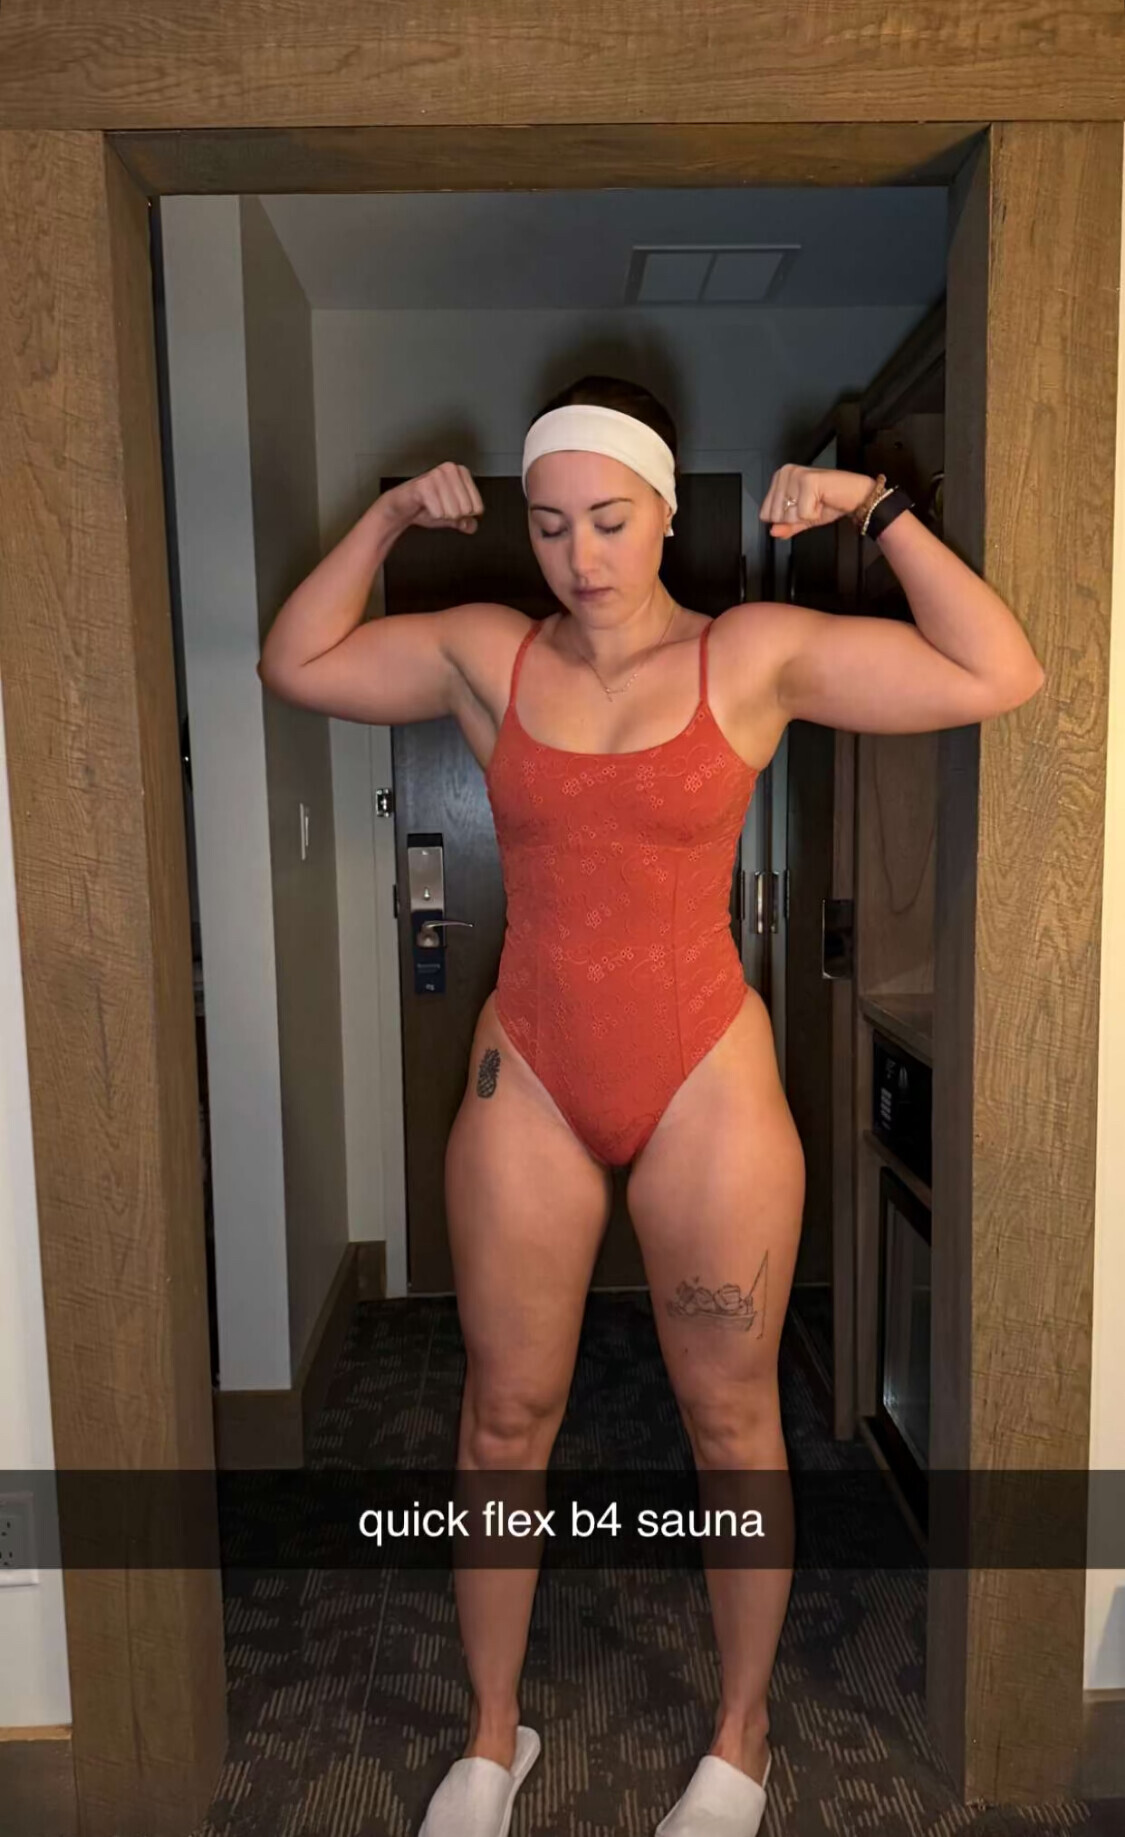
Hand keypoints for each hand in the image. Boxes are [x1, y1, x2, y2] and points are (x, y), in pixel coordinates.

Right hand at [380, 461, 484, 533]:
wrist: (402, 506)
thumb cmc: (426, 506)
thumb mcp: (452, 515)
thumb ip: (466, 521)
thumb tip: (472, 526)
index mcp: (462, 472)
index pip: (478, 508)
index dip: (464, 515)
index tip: (450, 506)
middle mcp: (451, 469)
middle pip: (466, 510)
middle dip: (452, 514)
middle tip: (439, 506)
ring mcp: (437, 475)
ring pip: (454, 512)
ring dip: (441, 514)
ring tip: (432, 505)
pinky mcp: (423, 485)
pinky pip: (439, 513)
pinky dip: (432, 514)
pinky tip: (425, 506)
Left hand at [759, 466, 876, 539]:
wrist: (856, 496)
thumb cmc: (830, 502)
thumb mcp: (802, 518)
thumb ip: (786, 526)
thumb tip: (772, 532)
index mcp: (779, 479)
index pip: (765, 514)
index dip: (786, 519)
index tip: (802, 508)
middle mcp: (785, 473)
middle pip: (776, 516)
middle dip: (796, 518)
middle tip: (812, 505)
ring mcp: (795, 475)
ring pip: (788, 515)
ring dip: (806, 516)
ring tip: (817, 503)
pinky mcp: (808, 480)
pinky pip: (803, 513)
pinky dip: (815, 514)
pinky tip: (823, 501)